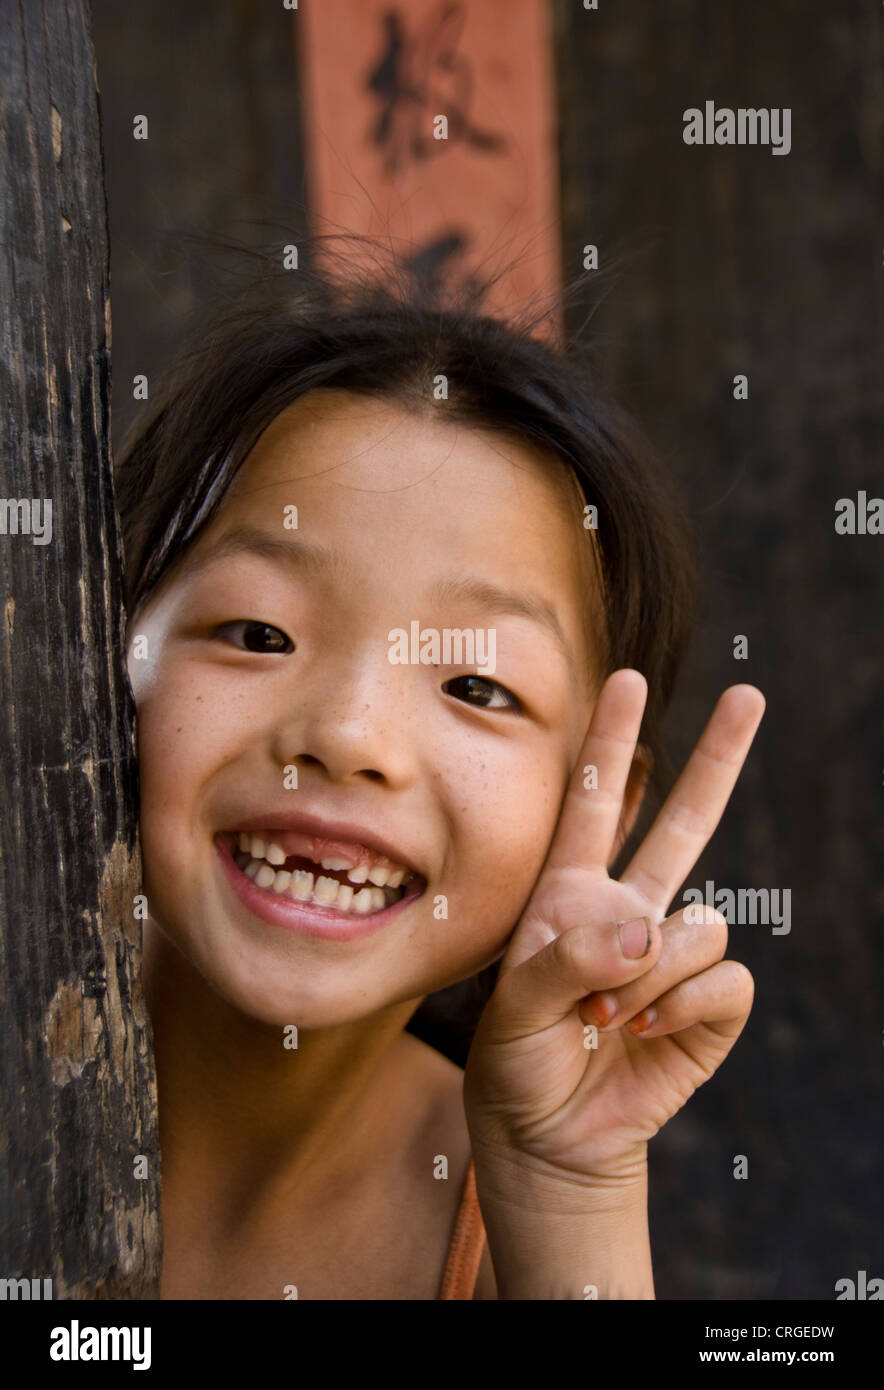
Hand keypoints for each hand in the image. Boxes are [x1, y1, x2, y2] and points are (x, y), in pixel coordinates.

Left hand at [463, 669, 765, 1192]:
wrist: (549, 1137)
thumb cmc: (517, 1061)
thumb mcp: (512, 1006)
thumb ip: (567, 958)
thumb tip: (647, 932)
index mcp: (570, 893)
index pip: (594, 802)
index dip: (610, 741)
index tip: (627, 677)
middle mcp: (628, 912)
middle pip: (686, 821)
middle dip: (717, 758)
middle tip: (749, 694)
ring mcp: (671, 957)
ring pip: (702, 919)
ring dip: (654, 969)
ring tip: (608, 1012)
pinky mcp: (708, 1006)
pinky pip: (724, 978)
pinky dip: (684, 1004)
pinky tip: (646, 1028)